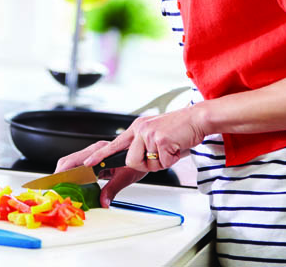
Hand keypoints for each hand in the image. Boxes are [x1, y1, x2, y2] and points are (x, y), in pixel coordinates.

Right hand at [55, 140, 146, 206]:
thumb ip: (112, 189)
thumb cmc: (137, 160)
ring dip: (64, 175)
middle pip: (68, 161)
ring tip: (59, 188)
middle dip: (59, 174)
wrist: (145, 152)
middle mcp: (94, 151)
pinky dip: (72, 176)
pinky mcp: (94, 160)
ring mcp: (93, 155)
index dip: (64, 172)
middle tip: (54, 188)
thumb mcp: (126, 176)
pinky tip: (71, 186)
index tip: (57, 183)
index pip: (75, 161)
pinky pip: (78, 167)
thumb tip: (103, 202)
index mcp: (100, 151)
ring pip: (71, 163)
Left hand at [85, 105, 206, 172]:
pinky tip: (176, 147)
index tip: (88, 163)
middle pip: (130, 161)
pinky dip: (172, 159)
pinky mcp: (160, 138)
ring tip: (170, 149)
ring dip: (161, 163)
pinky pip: (163, 162)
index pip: (114, 144)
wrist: (197, 119)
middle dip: (146, 165)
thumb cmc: (179, 131)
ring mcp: (149, 133)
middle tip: (160, 156)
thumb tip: (140, 163)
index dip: (100, 156)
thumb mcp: (156, 140)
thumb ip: (144, 152)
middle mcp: (140, 129)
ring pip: (147, 163)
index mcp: (137, 129)